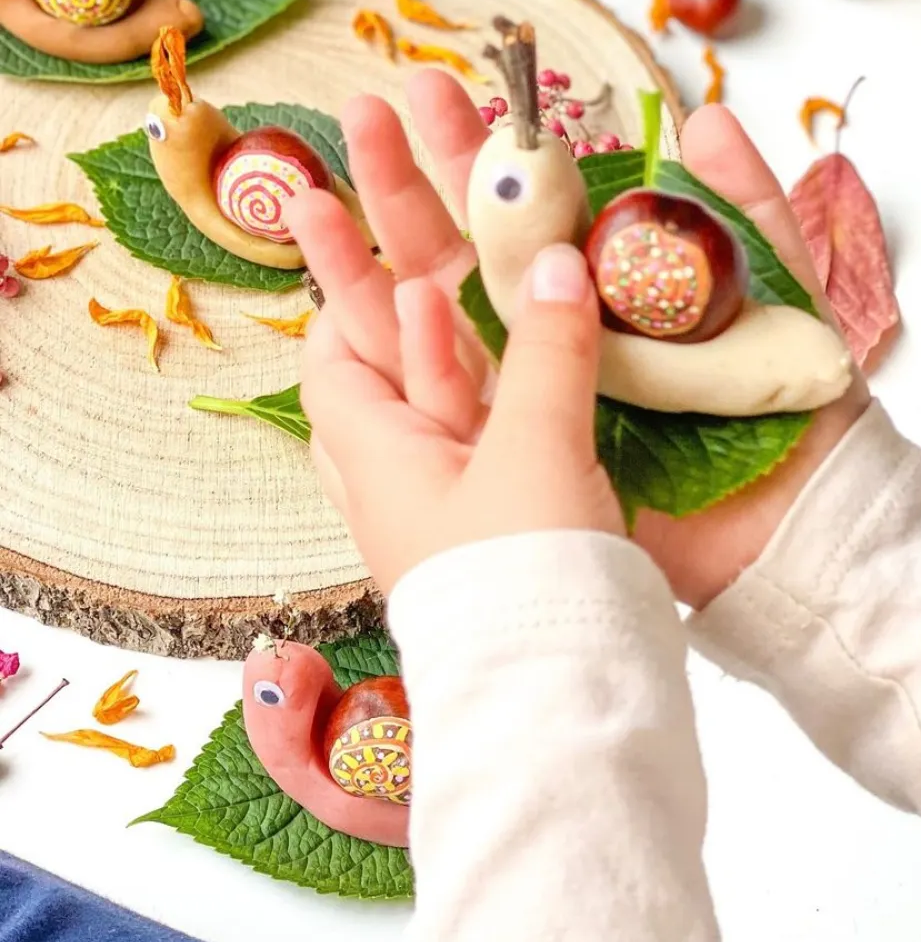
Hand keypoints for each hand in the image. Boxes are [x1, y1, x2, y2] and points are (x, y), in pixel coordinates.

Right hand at [290, 74, 867, 606]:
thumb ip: (741, 199)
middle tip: (364, 111)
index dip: (476, 150)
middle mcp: (555, 328)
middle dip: (407, 179)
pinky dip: (396, 358)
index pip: (523, 202)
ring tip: (314, 198)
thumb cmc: (792, 400)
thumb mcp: (774, 280)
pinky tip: (347, 307)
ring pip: (434, 315)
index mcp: (606, 281)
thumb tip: (704, 118)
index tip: (431, 88)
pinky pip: (444, 401)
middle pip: (462, 246)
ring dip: (373, 257)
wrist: (796, 513)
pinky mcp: (518, 446)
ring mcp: (528, 388)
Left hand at [292, 225, 622, 591]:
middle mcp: (404, 483)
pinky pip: (490, 443)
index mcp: (377, 460)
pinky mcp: (507, 527)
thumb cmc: (524, 577)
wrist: (567, 701)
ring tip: (468, 289)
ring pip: (442, 409)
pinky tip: (534, 368)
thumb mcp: (535, 450)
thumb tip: (555, 259)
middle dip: (392, 308)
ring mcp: (454, 508)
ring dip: (452, 349)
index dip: (338, 299)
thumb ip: (547, 352)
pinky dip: (503, 396)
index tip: (357, 240)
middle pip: (383, 377)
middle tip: (402, 245)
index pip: (332, 364)